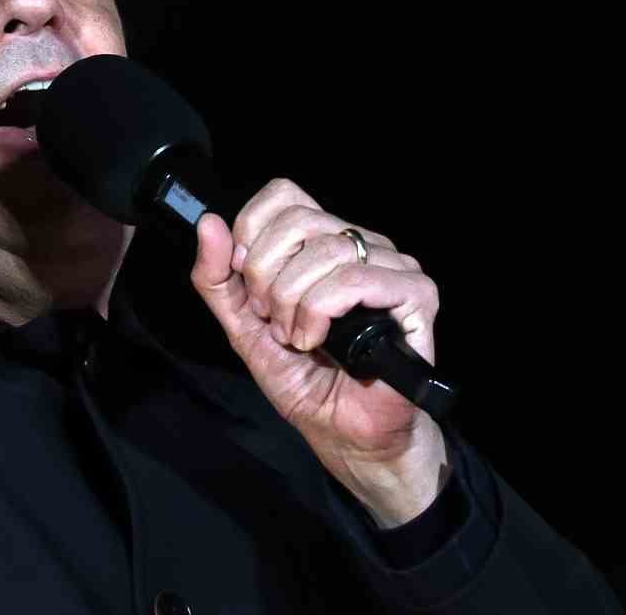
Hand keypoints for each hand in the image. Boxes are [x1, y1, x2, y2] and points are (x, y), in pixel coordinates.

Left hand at [189, 178, 448, 525]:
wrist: (343, 432)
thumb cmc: (303, 377)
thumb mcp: (243, 325)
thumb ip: (218, 277)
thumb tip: (208, 222)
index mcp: (324, 240)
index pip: (285, 194)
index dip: (253, 232)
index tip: (247, 281)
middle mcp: (361, 243)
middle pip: (298, 221)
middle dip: (267, 277)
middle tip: (272, 320)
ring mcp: (393, 266)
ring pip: (326, 250)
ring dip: (293, 302)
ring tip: (297, 338)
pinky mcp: (417, 296)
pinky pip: (356, 280)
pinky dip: (322, 312)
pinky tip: (320, 341)